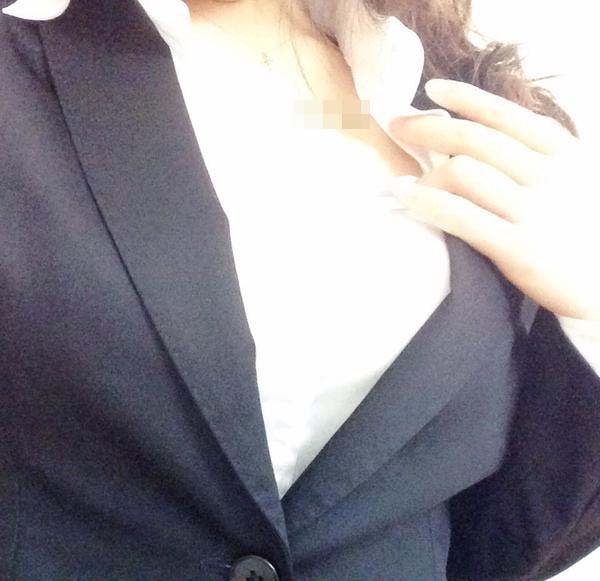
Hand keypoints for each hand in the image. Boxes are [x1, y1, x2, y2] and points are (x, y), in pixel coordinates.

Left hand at [387, 78, 599, 320]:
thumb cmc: (581, 229)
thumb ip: (537, 156)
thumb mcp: (574, 179)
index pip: (504, 115)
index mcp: (561, 152)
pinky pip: (460, 215)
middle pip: (473, 139)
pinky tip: (405, 196)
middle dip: (426, 127)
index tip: (430, 90)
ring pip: (462, 172)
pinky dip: (425, 202)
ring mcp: (532, 210)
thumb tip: (482, 134)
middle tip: (396, 125)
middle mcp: (547, 174)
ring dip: (424, 173)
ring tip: (404, 181)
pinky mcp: (516, 246)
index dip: (464, 98)